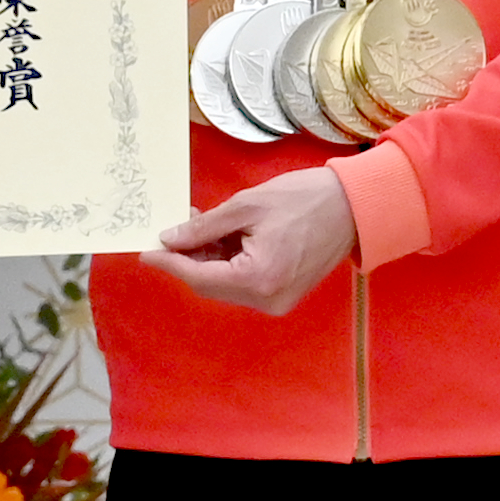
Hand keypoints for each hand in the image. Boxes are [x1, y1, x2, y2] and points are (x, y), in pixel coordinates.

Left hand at [140, 169, 358, 318]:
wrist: (354, 207)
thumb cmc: (304, 198)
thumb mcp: (246, 205)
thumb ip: (204, 227)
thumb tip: (170, 240)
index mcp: (259, 279)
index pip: (199, 277)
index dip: (169, 263)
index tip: (145, 251)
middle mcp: (267, 300)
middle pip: (210, 285)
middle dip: (188, 259)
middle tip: (173, 229)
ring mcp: (277, 301)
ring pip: (226, 285)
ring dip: (208, 259)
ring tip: (200, 225)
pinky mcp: (284, 295)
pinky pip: (244, 283)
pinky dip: (228, 263)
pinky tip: (222, 237)